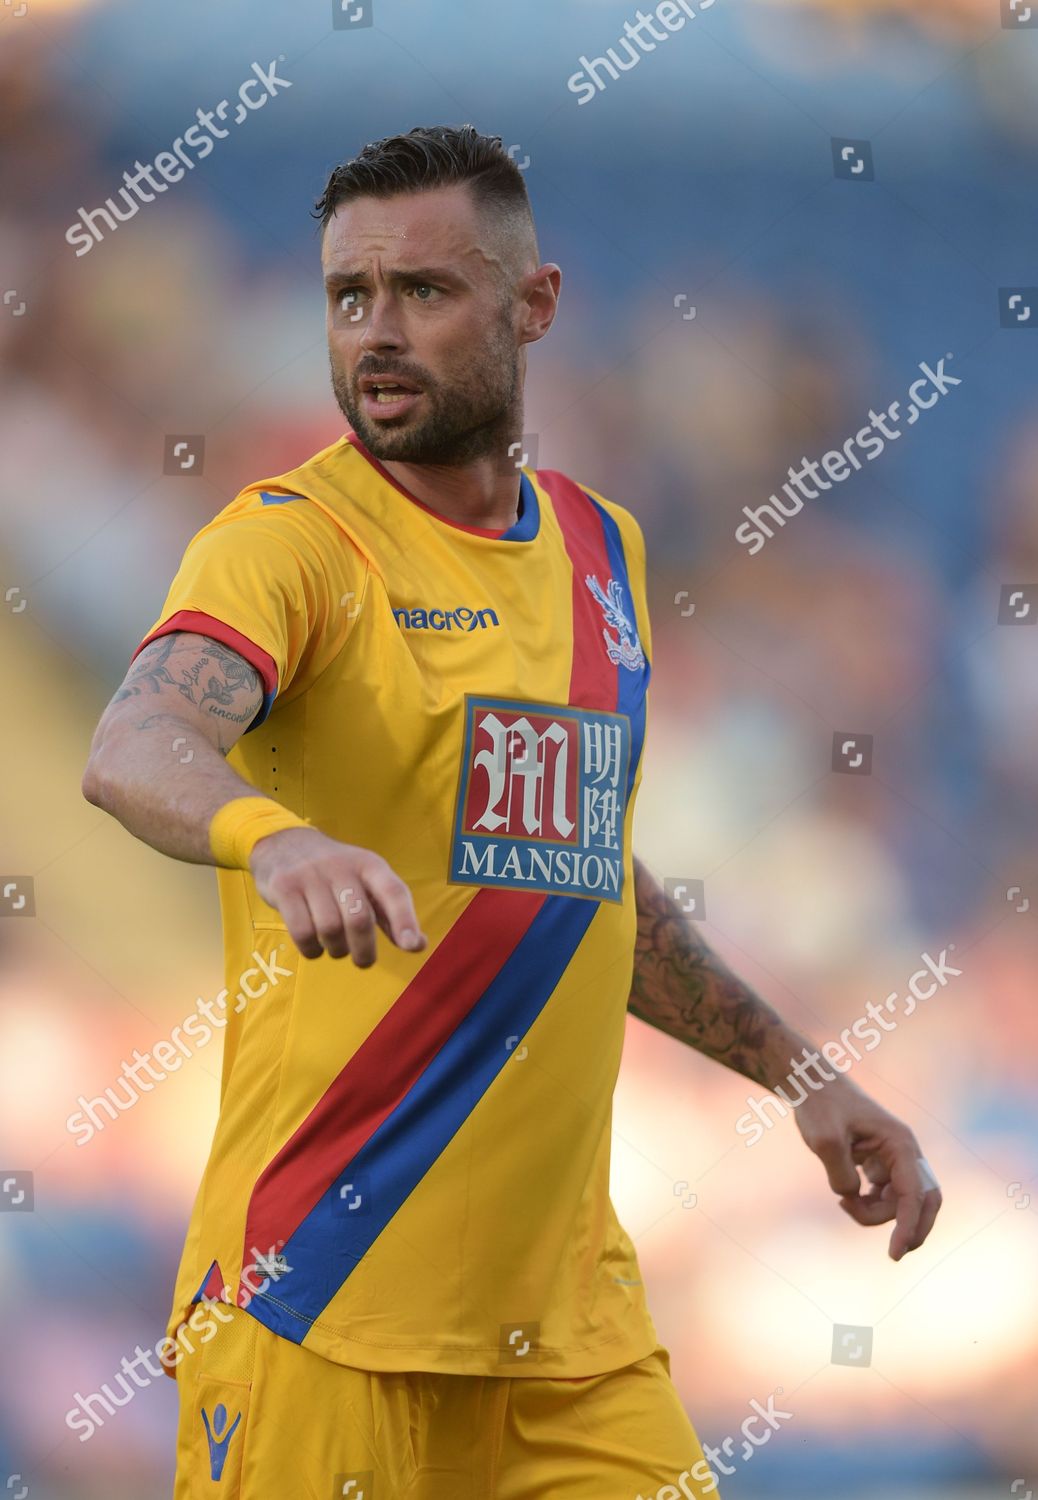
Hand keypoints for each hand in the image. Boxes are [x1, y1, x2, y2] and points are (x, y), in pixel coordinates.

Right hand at [249, 826, 427, 965]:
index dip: (405, 919)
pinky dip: (312, 950)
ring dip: (337, 950)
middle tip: (363, 960)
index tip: (411, 946)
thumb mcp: (366, 883)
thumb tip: (417, 945)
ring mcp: (310, 876)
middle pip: (359, 919)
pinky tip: (315, 947)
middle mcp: (341, 867)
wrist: (284, 844)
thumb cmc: (335, 874)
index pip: (393, 891)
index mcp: (369, 865)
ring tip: (336, 948)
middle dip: (364, 950)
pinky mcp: (284, 887)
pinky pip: (302, 932)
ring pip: (330, 929)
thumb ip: (390, 914)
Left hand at [794, 1079, 941, 1259]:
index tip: (894, 1254)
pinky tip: (848, 1199)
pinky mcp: (880, 1162)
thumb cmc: (819, 1106)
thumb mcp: (824, 1140)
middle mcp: (904, 1151)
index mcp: (899, 1143)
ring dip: (878, 1214)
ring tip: (844, 1203)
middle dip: (912, 1229)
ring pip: (900, 1201)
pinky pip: (887, 1195)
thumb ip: (841, 1176)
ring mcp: (894, 1157)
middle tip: (893, 1254)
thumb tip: (852, 1197)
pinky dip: (871, 1205)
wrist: (811, 1084)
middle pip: (924, 1201)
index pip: (913, 1194)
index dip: (907, 1227)